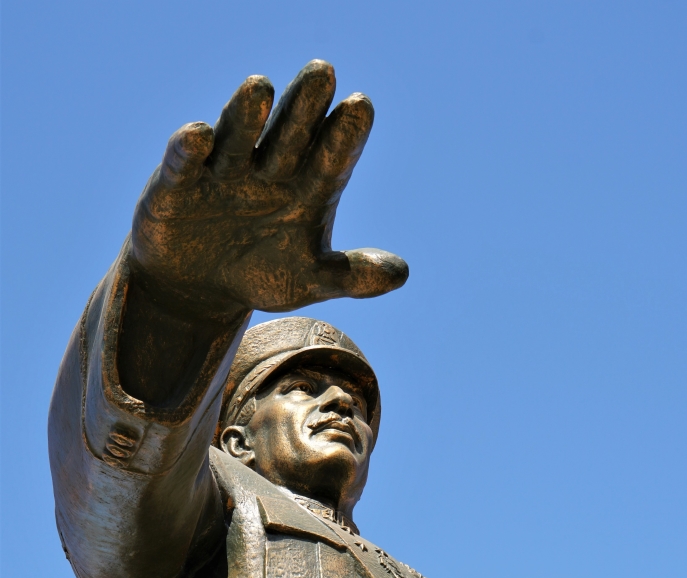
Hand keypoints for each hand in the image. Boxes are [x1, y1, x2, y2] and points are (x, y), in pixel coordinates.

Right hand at [130, 61, 408, 321]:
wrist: (197, 289)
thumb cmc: (260, 273)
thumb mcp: (308, 280)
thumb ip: (351, 275)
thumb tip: (401, 274)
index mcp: (306, 185)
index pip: (331, 155)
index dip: (345, 133)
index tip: (360, 106)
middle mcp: (268, 166)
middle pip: (291, 131)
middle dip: (304, 104)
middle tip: (323, 72)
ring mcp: (224, 168)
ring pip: (238, 134)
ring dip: (246, 113)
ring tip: (259, 87)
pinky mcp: (178, 181)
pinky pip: (185, 160)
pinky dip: (189, 147)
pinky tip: (199, 135)